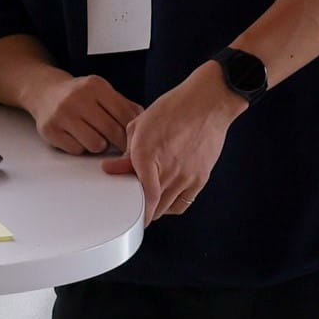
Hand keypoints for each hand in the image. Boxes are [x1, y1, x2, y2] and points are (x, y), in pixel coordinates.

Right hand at [26, 73, 142, 154]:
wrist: (43, 91)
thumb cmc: (78, 95)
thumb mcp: (101, 91)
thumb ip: (124, 105)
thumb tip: (145, 126)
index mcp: (95, 85)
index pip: (125, 115)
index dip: (132, 132)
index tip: (134, 140)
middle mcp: (77, 98)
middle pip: (112, 132)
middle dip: (118, 142)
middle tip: (118, 144)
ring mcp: (61, 114)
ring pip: (95, 144)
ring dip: (98, 145)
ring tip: (93, 136)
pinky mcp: (50, 129)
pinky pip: (76, 150)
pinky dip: (80, 147)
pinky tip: (76, 136)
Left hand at [102, 62, 244, 224]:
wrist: (206, 105)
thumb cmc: (172, 110)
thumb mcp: (139, 126)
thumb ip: (126, 152)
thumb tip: (113, 168)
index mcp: (147, 154)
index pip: (144, 195)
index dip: (136, 210)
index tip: (128, 213)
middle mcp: (168, 170)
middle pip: (154, 205)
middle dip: (142, 208)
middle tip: (134, 204)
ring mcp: (187, 176)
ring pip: (168, 207)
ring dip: (157, 208)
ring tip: (149, 203)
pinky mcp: (201, 178)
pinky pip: (184, 203)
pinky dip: (173, 206)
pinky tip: (165, 201)